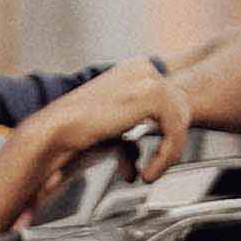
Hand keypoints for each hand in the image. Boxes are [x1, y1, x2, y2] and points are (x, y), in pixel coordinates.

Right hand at [33, 54, 191, 187]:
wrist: (58, 131)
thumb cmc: (79, 131)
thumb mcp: (118, 121)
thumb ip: (140, 119)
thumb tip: (160, 132)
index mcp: (135, 68)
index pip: (172, 100)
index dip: (168, 133)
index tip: (155, 158)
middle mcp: (143, 66)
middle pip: (182, 109)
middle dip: (170, 143)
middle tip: (152, 168)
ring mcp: (149, 77)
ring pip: (181, 122)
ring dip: (167, 155)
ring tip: (148, 174)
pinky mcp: (152, 94)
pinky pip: (176, 131)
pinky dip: (165, 157)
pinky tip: (145, 172)